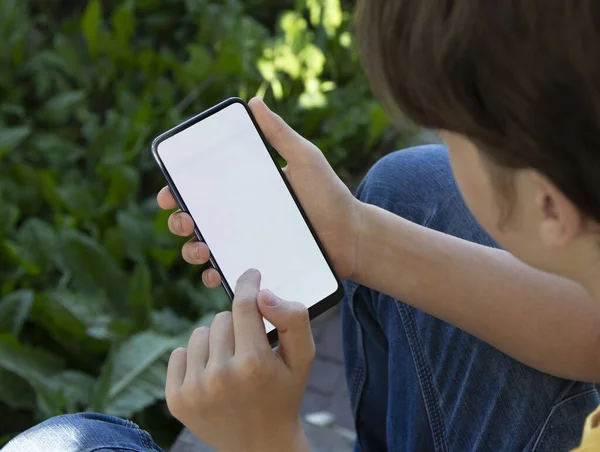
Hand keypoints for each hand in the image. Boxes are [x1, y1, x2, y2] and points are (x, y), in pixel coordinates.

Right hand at [157, 97, 361, 285]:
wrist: (351, 235)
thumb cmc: (329, 195)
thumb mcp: (304, 159)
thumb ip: (280, 134)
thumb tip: (254, 102)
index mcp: (246, 190)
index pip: (205, 188)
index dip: (181, 189)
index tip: (169, 191)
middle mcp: (242, 216)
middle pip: (198, 219)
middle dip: (179, 221)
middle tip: (182, 220)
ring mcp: (248, 242)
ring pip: (206, 248)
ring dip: (191, 250)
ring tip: (200, 249)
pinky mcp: (258, 265)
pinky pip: (228, 272)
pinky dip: (213, 275)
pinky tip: (213, 273)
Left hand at [165, 269, 311, 451]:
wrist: (261, 445)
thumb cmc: (284, 394)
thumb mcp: (303, 358)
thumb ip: (293, 319)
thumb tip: (263, 294)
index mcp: (254, 363)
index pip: (244, 305)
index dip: (248, 283)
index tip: (251, 275)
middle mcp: (221, 376)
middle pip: (222, 318)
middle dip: (237, 326)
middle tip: (249, 351)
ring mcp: (195, 389)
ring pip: (199, 333)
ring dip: (215, 342)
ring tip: (231, 365)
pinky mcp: (176, 400)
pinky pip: (178, 352)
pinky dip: (195, 358)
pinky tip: (211, 375)